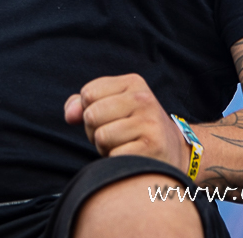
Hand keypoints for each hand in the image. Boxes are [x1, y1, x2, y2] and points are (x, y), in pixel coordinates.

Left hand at [64, 74, 188, 169]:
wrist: (173, 151)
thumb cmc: (132, 128)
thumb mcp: (111, 106)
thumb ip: (81, 104)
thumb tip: (69, 115)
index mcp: (133, 82)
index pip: (88, 93)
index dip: (88, 110)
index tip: (108, 117)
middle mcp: (143, 99)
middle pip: (91, 115)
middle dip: (94, 131)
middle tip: (115, 135)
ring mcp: (150, 122)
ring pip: (101, 136)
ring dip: (105, 148)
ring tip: (124, 145)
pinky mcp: (152, 147)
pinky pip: (113, 155)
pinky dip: (116, 161)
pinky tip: (132, 157)